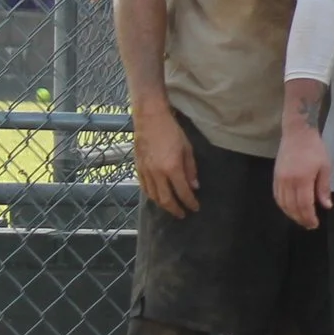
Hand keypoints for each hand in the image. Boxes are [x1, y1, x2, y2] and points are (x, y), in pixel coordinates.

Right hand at [132, 103, 198, 218]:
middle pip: (166, 199)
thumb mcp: (187, 149)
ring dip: (163, 205)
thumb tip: (194, 186)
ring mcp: (146, 172)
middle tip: (183, 214)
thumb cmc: (172, 132)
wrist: (150, 120)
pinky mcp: (138, 168)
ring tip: (171, 207)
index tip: (195, 208)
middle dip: (175, 209)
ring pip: (153, 196)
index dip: (190, 202)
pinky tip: (157, 197)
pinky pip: (144, 188)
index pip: (183, 192)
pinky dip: (152, 195)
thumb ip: (191, 169)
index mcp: (172, 168)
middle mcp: (157, 173)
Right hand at [272, 125, 332, 229]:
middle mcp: (288, 182)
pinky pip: (277, 196)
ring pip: (282, 203)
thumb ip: (323, 188)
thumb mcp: (324, 167)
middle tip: (309, 225)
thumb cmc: (314, 148)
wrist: (297, 132)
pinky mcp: (275, 176)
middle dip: (301, 218)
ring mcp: (279, 179)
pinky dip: (282, 205)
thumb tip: (326, 206)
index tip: (315, 224)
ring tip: (300, 220)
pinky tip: (289, 209)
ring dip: (291, 214)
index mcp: (302, 179)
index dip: (309, 217)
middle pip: (292, 206)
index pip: (304, 204)